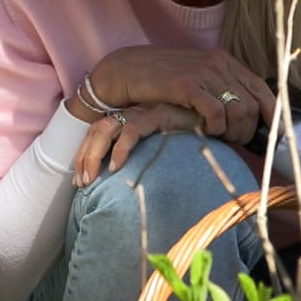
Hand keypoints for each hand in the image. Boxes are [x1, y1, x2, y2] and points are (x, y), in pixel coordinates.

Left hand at [73, 102, 207, 186]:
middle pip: (98, 130)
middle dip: (84, 157)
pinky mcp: (159, 113)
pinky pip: (133, 129)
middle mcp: (135, 112)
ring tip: (91, 179)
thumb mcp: (163, 154)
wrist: (221, 124)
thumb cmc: (193, 143)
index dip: (85, 155)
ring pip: (107, 128)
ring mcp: (146, 111)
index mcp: (132, 119)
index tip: (80, 181)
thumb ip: (146, 164)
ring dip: (94, 154)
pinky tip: (116, 167)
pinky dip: (121, 148)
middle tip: (81, 184)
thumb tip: (124, 189)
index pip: (99, 133)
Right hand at [86, 47, 271, 143]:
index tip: (276, 136)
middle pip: (253, 105)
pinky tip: (206, 132)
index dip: (274, 115)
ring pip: (239, 111)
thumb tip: (244, 116)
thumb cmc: (162, 81)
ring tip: (220, 139)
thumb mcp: (197, 80)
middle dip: (249, 130)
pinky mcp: (187, 85)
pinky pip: (216, 112)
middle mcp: (219, 64)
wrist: (127, 71)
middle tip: (234, 142)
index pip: (263, 89)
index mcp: (225, 62)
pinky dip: (216, 128)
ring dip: (233, 132)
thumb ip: (219, 91)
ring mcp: (204, 73)